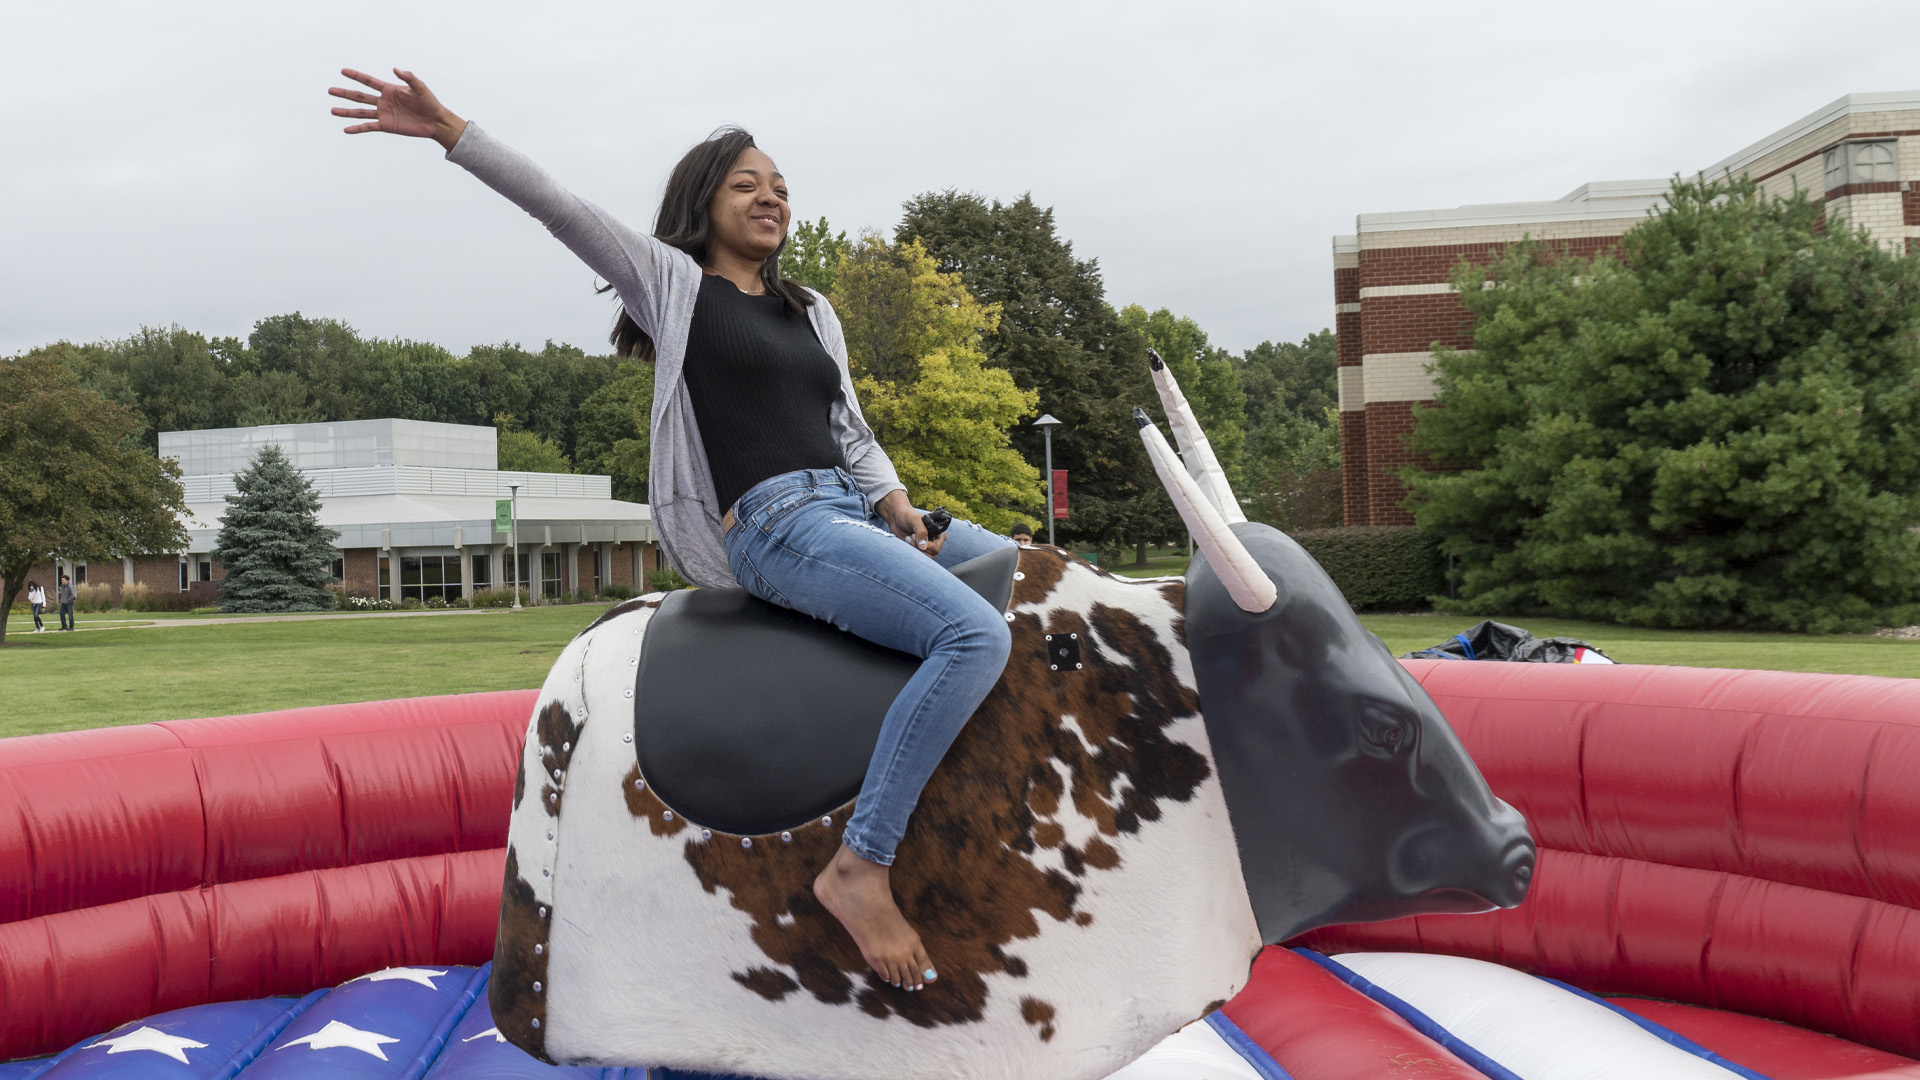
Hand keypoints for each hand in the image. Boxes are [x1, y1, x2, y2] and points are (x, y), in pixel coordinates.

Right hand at [329, 68, 466, 149]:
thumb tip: (395, 69)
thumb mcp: (420, 87)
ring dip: (346, 111)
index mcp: (389, 89)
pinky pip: (369, 127)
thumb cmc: (429, 102)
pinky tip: (346, 130)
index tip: (343, 71)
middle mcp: (383, 101)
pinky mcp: (386, 126)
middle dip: (345, 93)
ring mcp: (383, 114)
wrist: (435, 121)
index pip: (368, 81)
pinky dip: (358, 129)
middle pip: (360, 96)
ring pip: (361, 112)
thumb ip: (408, 77)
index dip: (356, 76)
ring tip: (332, 110)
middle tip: (330, 90)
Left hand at [874, 490, 943, 558]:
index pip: (938, 546)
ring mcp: (926, 547)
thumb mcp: (915, 520)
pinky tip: (906, 542)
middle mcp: (934, 541)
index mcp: (938, 533)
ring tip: (907, 538)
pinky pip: (917, 557)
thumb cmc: (908, 516)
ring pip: (924, 557)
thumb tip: (924, 547)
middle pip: (931, 554)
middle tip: (910, 536)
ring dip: (914, 549)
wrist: (896, 519)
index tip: (916, 536)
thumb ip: (921, 532)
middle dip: (919, 547)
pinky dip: (911, 552)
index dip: (929, 545)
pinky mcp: (918, 551)